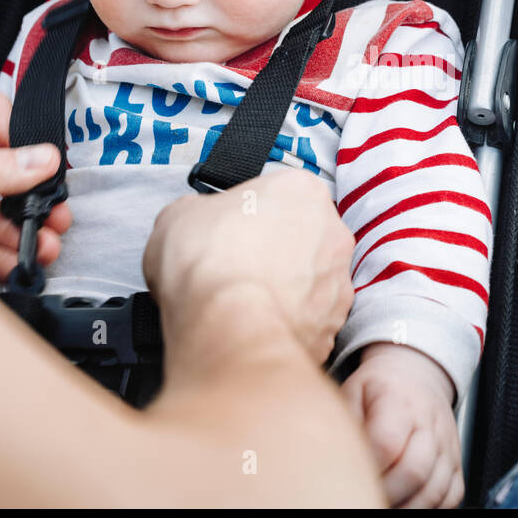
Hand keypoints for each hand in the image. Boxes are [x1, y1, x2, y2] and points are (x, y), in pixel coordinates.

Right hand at [142, 167, 354, 362]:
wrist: (226, 327)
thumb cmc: (210, 265)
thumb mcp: (180, 214)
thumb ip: (201, 211)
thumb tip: (196, 222)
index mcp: (302, 190)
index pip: (279, 194)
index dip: (249, 212)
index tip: (231, 228)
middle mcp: (331, 231)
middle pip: (302, 234)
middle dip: (274, 248)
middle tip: (237, 264)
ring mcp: (337, 280)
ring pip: (310, 278)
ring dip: (285, 285)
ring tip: (245, 299)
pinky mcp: (333, 322)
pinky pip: (310, 316)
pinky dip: (288, 319)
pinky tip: (258, 323)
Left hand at [340, 342, 461, 507]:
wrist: (417, 376)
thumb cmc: (380, 388)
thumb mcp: (353, 392)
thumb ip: (345, 424)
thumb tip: (334, 458)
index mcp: (399, 403)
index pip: (386, 443)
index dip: (369, 468)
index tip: (352, 477)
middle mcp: (429, 426)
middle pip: (414, 472)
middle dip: (386, 494)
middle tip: (365, 496)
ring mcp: (447, 447)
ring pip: (435, 490)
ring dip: (407, 506)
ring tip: (382, 503)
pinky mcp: (456, 464)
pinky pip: (451, 497)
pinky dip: (429, 508)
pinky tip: (406, 504)